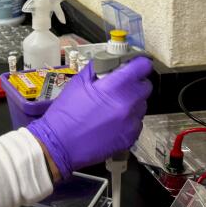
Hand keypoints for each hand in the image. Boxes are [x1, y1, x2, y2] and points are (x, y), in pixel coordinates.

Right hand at [27, 56, 152, 180]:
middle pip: (145, 87)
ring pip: (141, 106)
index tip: (134, 65)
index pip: (142, 67)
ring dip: (131, 103)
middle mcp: (128, 104)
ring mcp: (131, 123)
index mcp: (115, 87)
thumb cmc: (66, 113)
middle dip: (134, 84)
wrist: (60, 144)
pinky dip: (128, 120)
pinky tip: (112, 122)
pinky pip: (136, 123)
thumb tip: (109, 62)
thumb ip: (96, 69)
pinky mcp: (131, 138)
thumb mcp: (77, 83)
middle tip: (119, 87)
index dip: (138, 64)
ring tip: (112, 107)